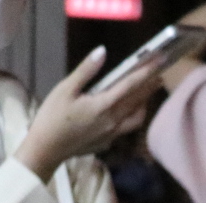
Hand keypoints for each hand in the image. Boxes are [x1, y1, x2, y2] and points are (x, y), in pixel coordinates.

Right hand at [14, 47, 160, 181]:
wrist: (46, 148)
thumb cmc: (52, 116)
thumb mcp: (65, 89)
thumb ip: (86, 70)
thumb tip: (102, 51)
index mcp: (104, 105)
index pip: (131, 86)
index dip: (145, 73)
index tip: (158, 63)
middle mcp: (114, 121)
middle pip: (138, 102)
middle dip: (149, 88)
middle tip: (159, 76)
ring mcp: (113, 134)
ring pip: (136, 119)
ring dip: (143, 105)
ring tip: (146, 96)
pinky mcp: (108, 143)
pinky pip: (126, 129)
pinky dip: (131, 118)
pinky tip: (126, 113)